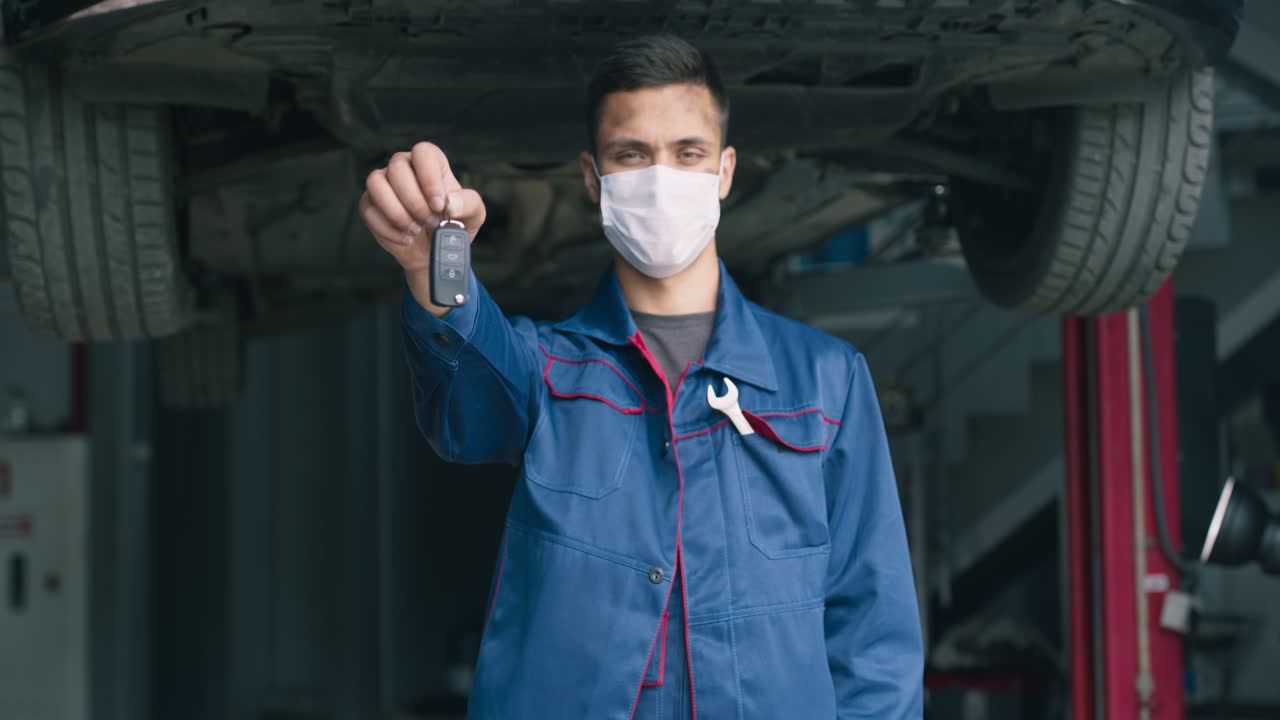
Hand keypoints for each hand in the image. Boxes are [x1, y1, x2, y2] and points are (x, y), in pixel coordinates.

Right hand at [360, 142, 486, 313]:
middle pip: (397, 168)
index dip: (429, 178)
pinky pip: (369, 209)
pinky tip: (405, 238)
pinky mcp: (369, 204)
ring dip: (397, 212)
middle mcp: (404, 167)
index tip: (438, 205)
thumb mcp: (474, 215)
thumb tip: (450, 202)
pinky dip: (388, 229)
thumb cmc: (454, 225)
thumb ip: (469, 203)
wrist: (435, 250)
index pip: (423, 152)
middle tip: (429, 222)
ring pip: (376, 183)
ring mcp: (383, 183)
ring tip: (415, 230)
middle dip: (414, 201)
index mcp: (431, 163)